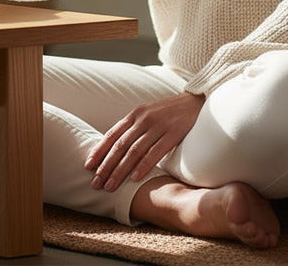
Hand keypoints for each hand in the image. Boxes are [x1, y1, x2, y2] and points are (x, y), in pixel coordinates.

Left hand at [84, 92, 204, 189]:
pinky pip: (156, 151)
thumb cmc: (172, 113)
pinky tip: (135, 178)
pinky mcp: (174, 132)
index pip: (112, 135)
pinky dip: (144, 165)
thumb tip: (119, 150)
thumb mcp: (150, 116)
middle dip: (106, 166)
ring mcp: (158, 125)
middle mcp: (143, 119)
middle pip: (120, 145)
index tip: (88, 166)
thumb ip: (136, 129)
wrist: (200, 101)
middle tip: (96, 183)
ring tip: (111, 186)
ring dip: (121, 170)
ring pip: (134, 151)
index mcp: (135, 115)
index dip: (99, 151)